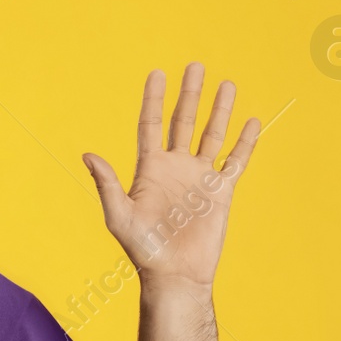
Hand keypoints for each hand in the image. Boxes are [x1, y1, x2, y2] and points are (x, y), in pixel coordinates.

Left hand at [82, 62, 258, 291]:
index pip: (152, 124)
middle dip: (190, 94)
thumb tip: (87, 155)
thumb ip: (107, 183)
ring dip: (220, 110)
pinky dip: (245, 142)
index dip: (154, 99)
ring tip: (227, 83)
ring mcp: (200, 178)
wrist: (175, 274)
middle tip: (195, 65)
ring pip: (212, 135)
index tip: (158, 73)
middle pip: (184, 121)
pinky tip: (252, 121)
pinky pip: (236, 161)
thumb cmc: (143, 249)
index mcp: (150, 169)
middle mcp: (176, 168)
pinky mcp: (221, 192)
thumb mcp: (119, 215)